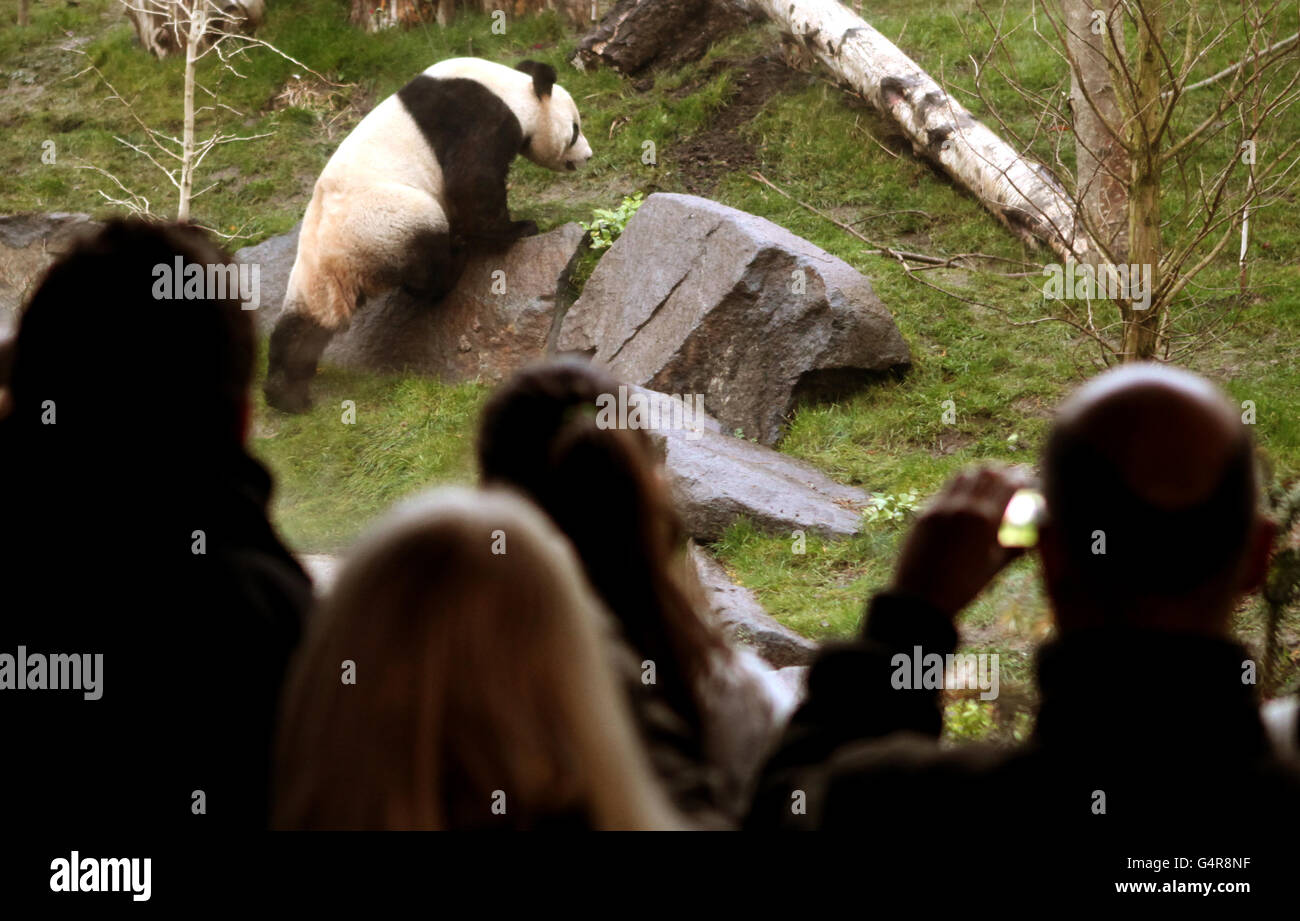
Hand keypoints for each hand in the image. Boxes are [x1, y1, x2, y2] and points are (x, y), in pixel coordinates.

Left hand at [890, 464, 1030, 617]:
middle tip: (1012, 476)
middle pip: (987, 472)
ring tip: (989, 481)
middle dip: (1003, 471)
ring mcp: (940, 506)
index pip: (1009, 484)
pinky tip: (966, 497)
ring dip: (980, 473)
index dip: (1023, 477)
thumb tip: (1036, 536)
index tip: (1030, 479)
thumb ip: (1017, 546)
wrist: (920, 597)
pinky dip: (960, 487)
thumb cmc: (963, 587)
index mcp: (985, 520)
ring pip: (964, 475)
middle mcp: (962, 506)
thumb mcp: (995, 567)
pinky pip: (945, 490)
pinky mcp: (924, 512)